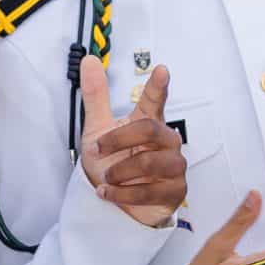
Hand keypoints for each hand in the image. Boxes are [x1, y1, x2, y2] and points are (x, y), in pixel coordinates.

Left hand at [77, 60, 187, 227]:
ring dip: (120, 172)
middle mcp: (166, 142)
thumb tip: (89, 60)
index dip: (158, 86)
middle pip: (150, 129)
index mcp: (148, 123)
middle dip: (119, 140)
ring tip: (106, 179)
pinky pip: (151, 191)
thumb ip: (96, 97)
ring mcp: (174, 167)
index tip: (161, 70)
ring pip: (151, 163)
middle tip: (98, 151)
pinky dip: (123, 194)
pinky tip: (109, 193)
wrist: (115, 204)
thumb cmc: (112, 165)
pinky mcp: (175, 192)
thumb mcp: (98, 131)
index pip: (155, 101)